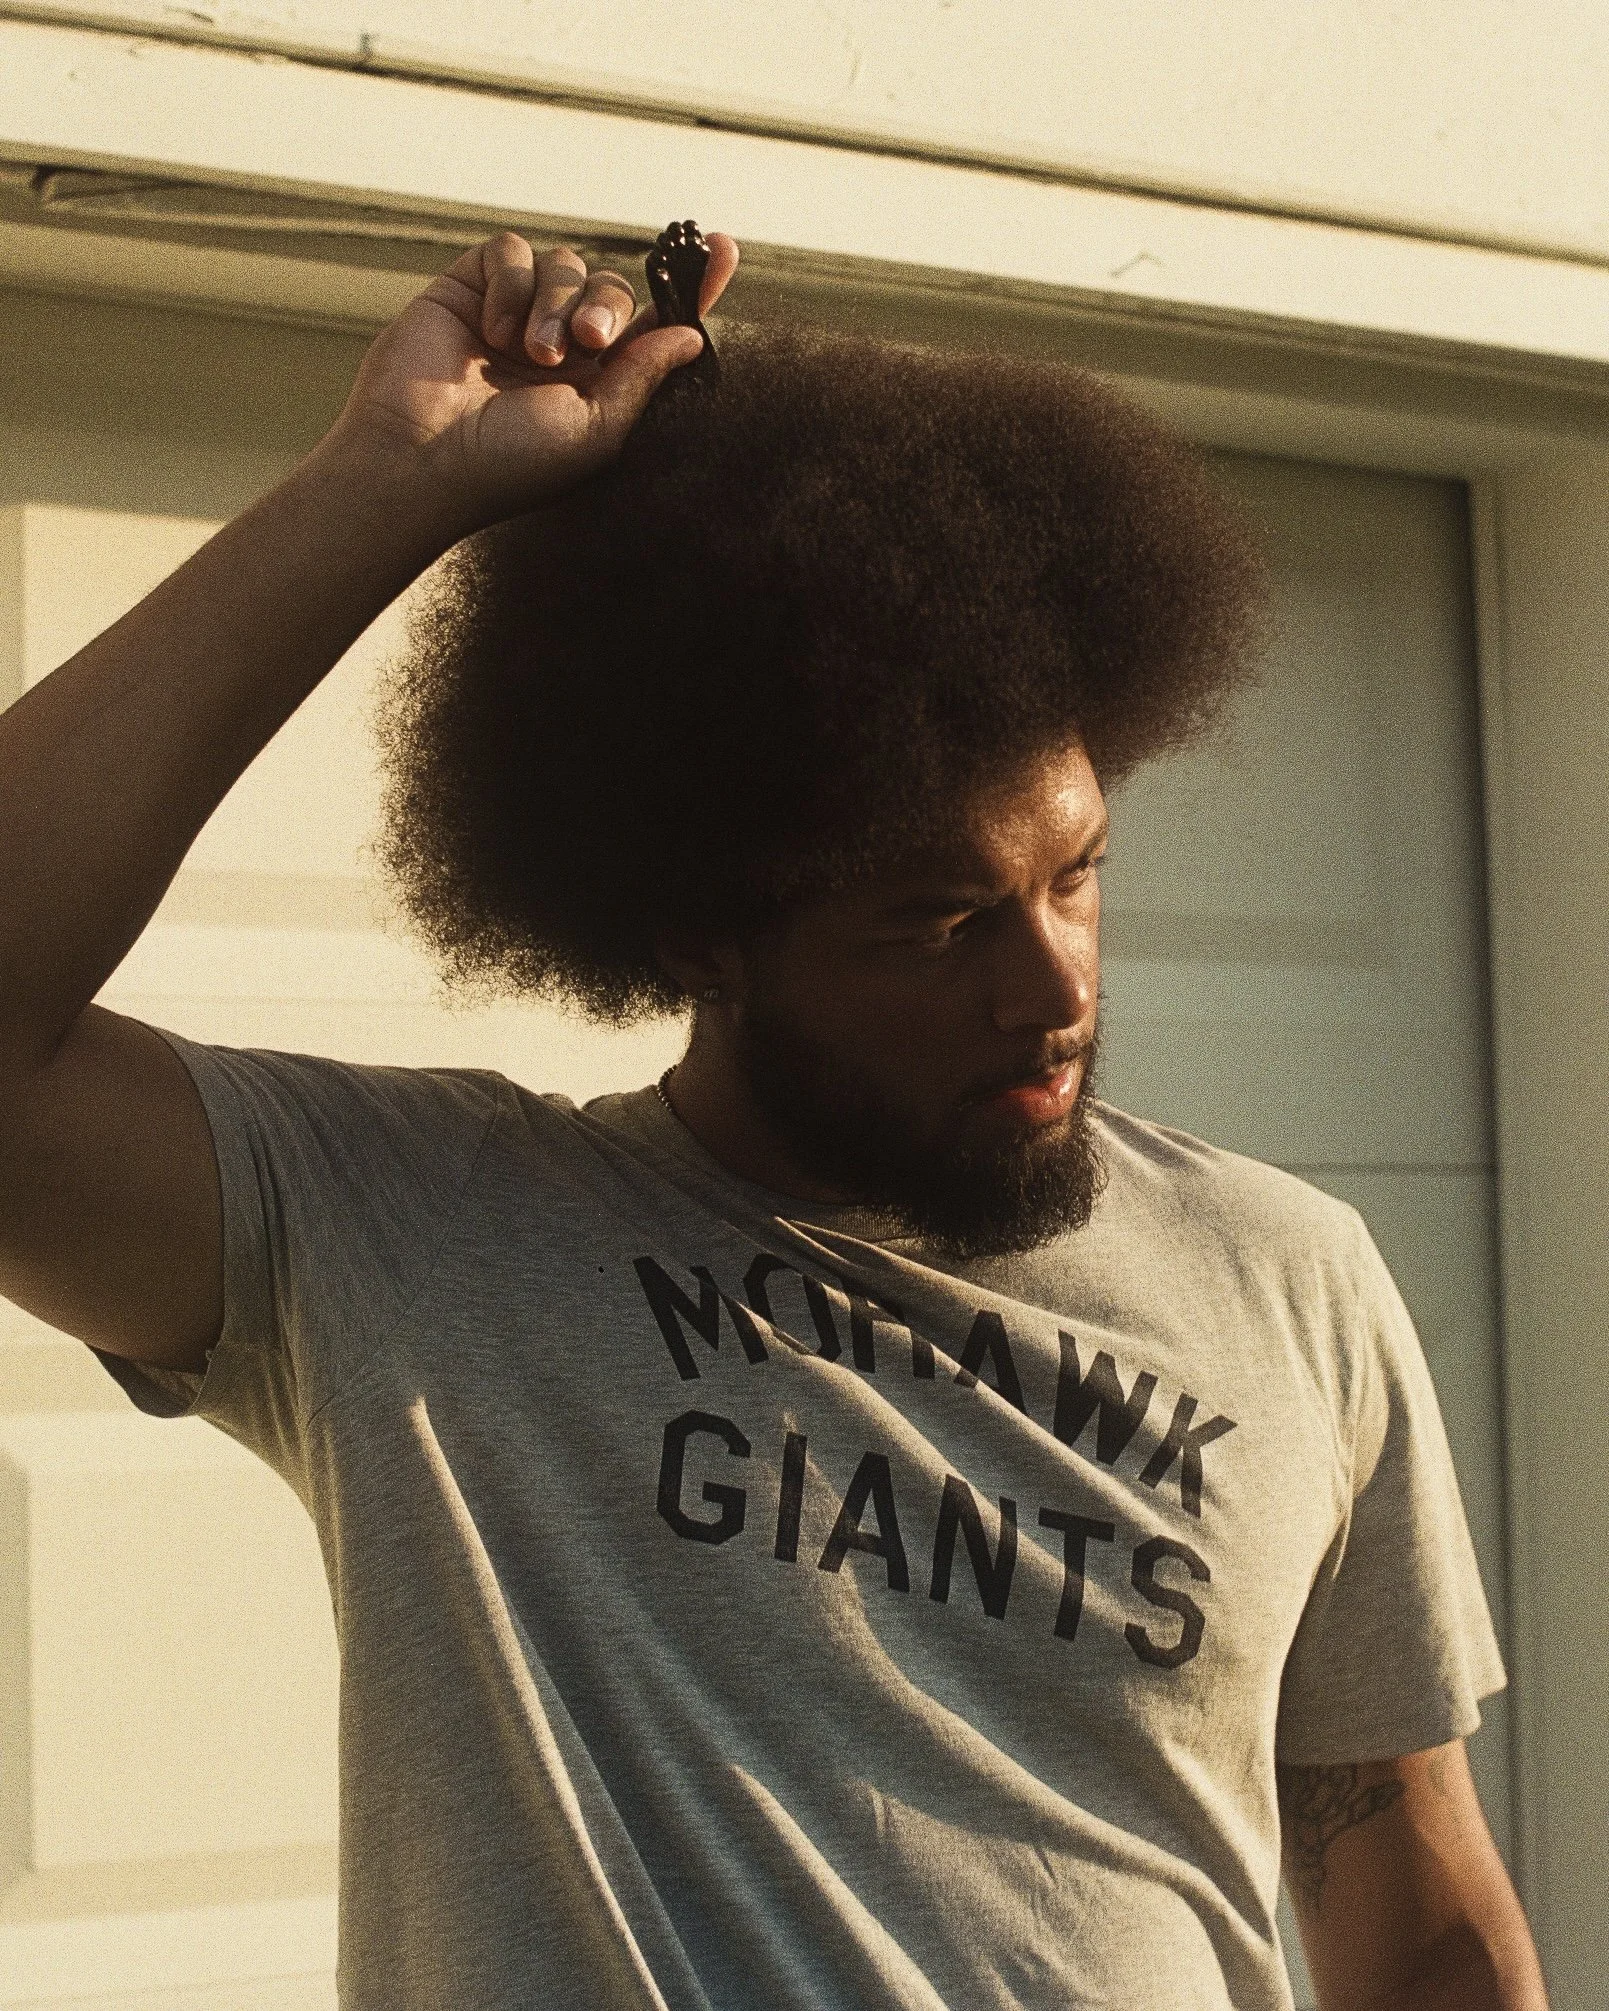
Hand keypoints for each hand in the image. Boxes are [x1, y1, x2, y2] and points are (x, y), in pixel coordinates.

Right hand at [331, 229, 739, 533]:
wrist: (421, 459)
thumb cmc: (508, 465)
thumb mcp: (596, 431)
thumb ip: (643, 379)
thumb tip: (692, 336)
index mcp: (599, 384)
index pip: (654, 326)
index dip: (690, 290)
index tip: (724, 248)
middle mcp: (562, 347)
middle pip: (614, 289)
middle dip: (609, 308)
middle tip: (587, 343)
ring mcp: (517, 315)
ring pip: (566, 265)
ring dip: (556, 303)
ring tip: (530, 354)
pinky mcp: (474, 288)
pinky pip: (513, 253)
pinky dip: (512, 286)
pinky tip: (493, 332)